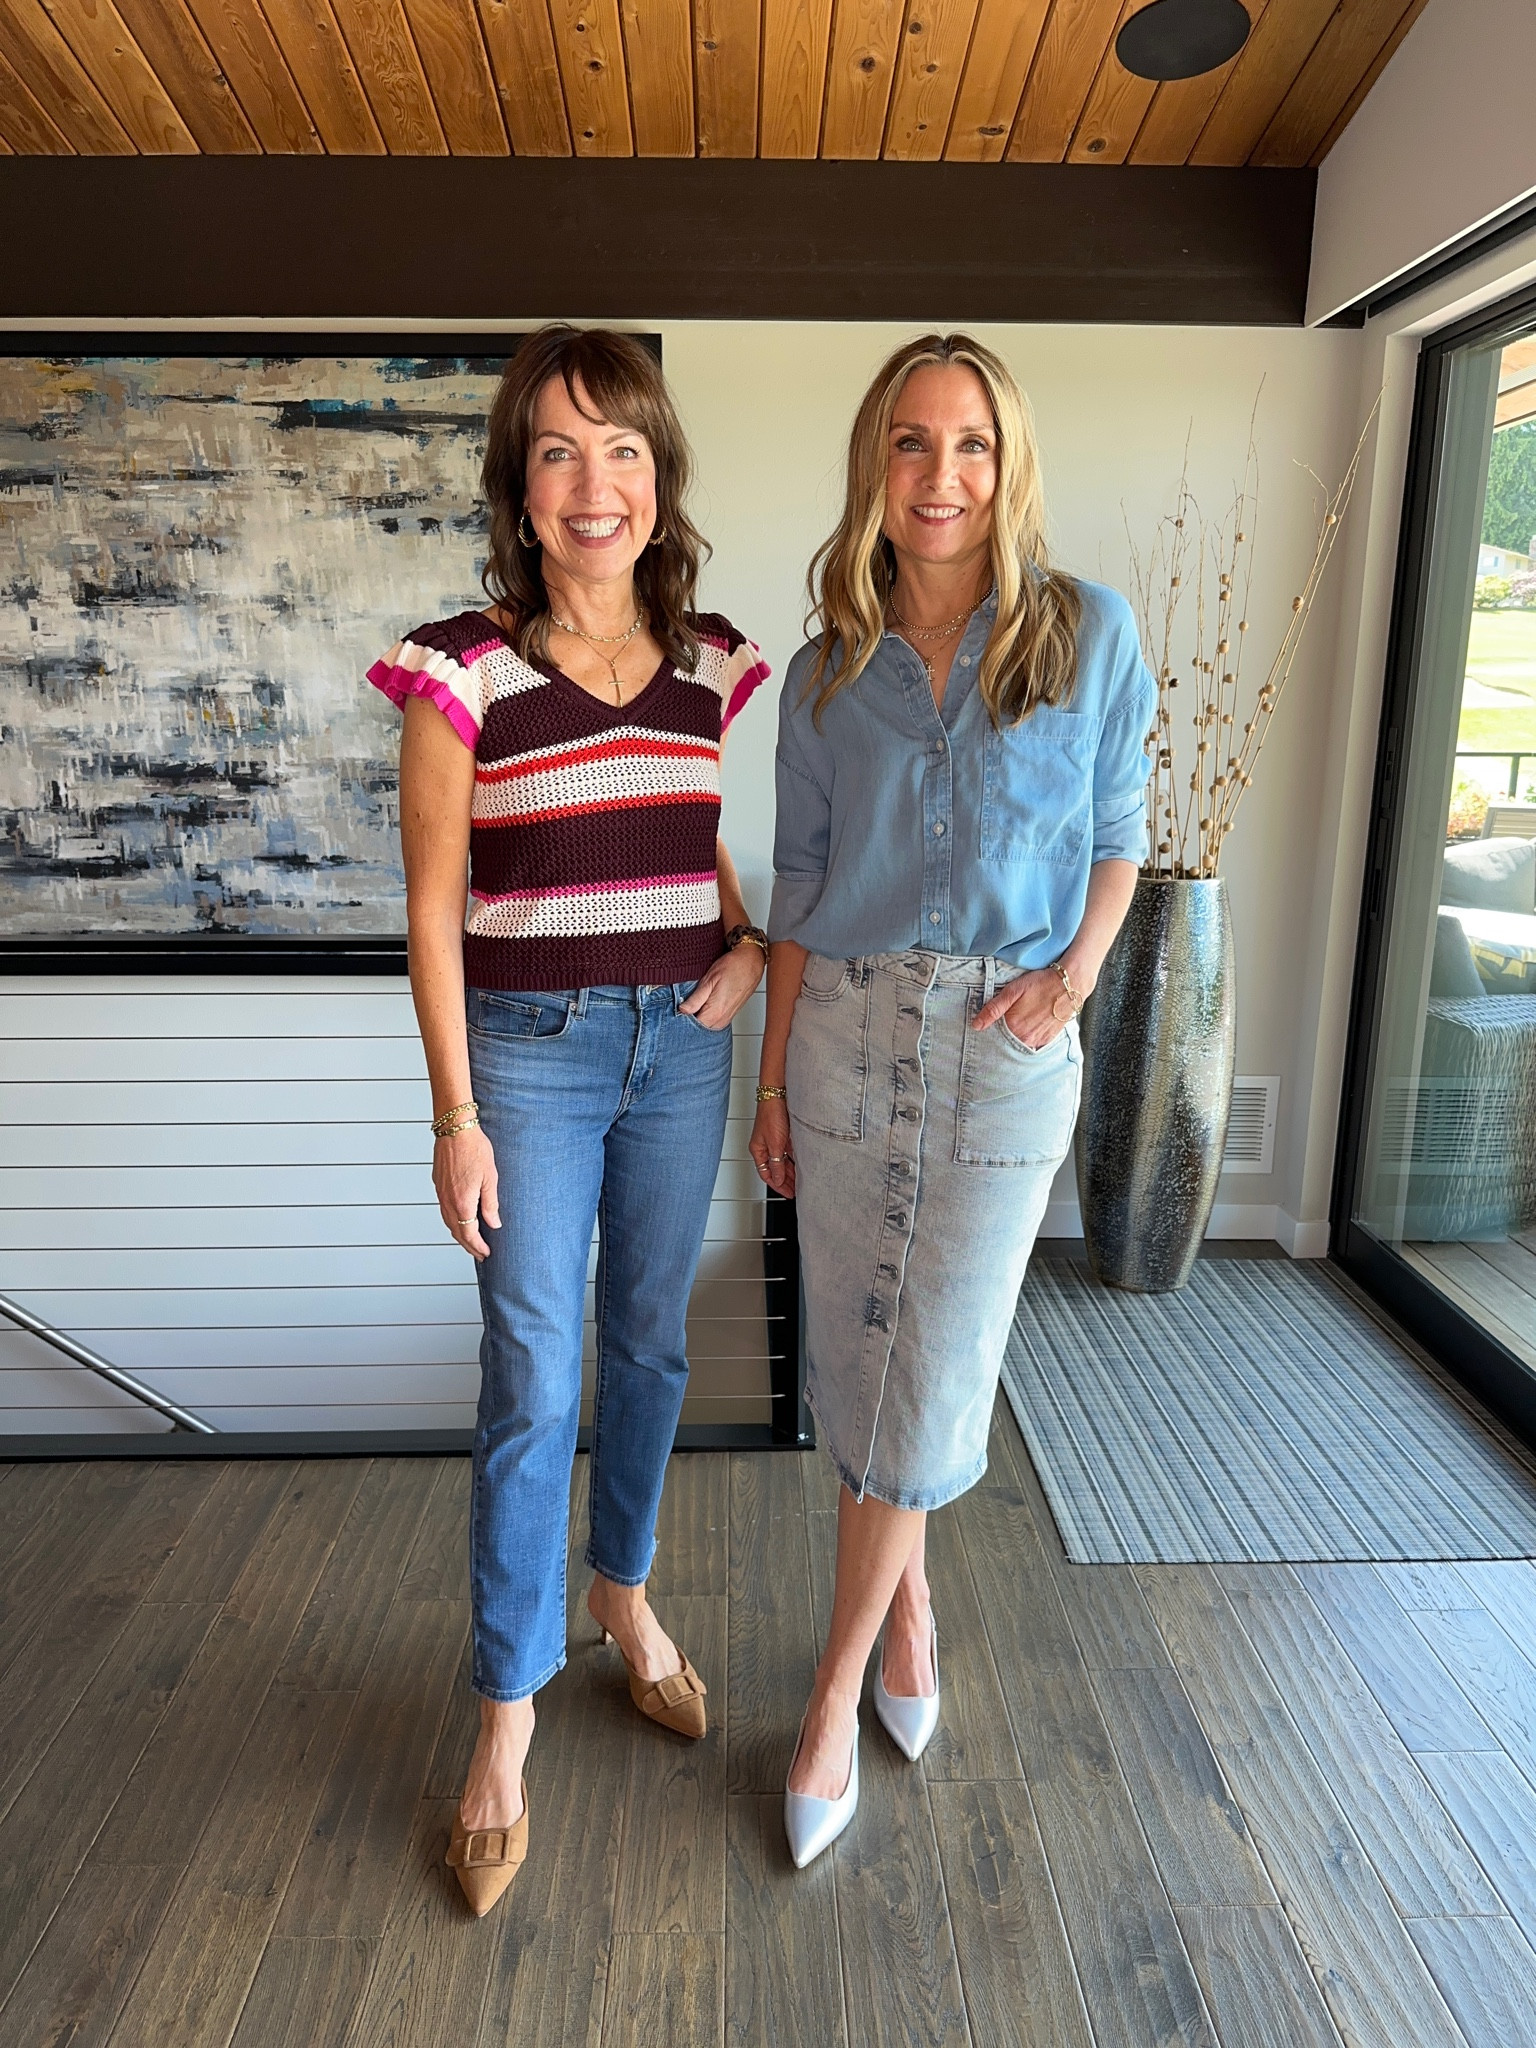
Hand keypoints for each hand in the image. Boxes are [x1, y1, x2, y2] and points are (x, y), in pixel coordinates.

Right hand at [434, 1124, 500, 1260]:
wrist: (454, 1129)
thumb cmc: (474, 1149)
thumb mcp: (491, 1178)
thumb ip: (491, 1204)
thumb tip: (494, 1224)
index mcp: (462, 1202)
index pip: (469, 1234)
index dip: (478, 1247)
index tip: (487, 1254)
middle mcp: (448, 1201)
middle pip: (456, 1232)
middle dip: (469, 1246)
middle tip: (480, 1254)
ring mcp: (441, 1193)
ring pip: (448, 1222)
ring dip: (459, 1235)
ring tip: (471, 1241)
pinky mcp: (438, 1185)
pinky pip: (444, 1211)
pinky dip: (453, 1221)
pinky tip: (460, 1219)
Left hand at [680, 943, 764, 1029]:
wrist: (751, 962)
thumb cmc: (733, 967)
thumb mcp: (709, 980)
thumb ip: (695, 999)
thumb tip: (682, 1010)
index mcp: (715, 1013)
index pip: (691, 1027)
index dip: (682, 1019)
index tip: (677, 1010)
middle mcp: (722, 1020)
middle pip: (699, 1028)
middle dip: (689, 1019)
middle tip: (684, 1004)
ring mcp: (727, 1018)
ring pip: (706, 1024)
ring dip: (698, 1016)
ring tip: (694, 1002)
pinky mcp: (730, 1015)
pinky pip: (713, 1021)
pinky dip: (706, 1014)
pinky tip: (704, 1003)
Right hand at [749, 1099, 794, 1197]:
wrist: (778, 1095)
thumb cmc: (772, 1114)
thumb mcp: (775, 1144)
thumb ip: (776, 1164)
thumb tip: (777, 1179)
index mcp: (758, 1150)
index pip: (766, 1174)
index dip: (778, 1186)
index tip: (788, 1194)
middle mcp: (765, 1146)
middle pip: (775, 1169)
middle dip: (785, 1181)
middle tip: (796, 1190)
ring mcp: (774, 1140)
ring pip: (783, 1161)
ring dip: (791, 1171)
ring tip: (801, 1181)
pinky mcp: (783, 1134)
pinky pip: (789, 1152)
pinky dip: (794, 1160)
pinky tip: (802, 1165)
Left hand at [972, 966, 1088, 1050]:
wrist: (1070, 985)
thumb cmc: (1041, 984)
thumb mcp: (1013, 991)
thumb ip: (993, 1009)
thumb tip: (976, 1025)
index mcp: (1013, 1026)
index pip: (994, 1037)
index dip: (990, 1031)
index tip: (989, 1025)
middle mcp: (1025, 1038)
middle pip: (1006, 1043)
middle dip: (1001, 1037)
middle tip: (1006, 1022)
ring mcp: (1038, 1041)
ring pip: (1019, 1045)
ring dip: (1014, 1039)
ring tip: (1017, 1024)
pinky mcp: (1047, 1040)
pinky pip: (1032, 1045)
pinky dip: (1027, 1039)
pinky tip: (1027, 1028)